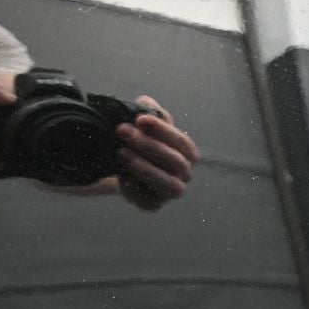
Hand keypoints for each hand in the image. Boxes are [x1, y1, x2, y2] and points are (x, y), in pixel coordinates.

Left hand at [114, 96, 199, 210]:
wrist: (121, 165)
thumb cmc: (140, 140)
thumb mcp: (145, 123)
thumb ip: (148, 111)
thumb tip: (144, 103)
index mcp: (187, 152)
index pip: (181, 141)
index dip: (162, 130)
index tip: (140, 119)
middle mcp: (184, 173)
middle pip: (175, 161)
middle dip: (148, 145)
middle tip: (123, 131)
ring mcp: (171, 192)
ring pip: (167, 184)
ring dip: (144, 168)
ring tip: (121, 153)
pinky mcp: (154, 205)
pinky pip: (147, 199)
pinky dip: (134, 188)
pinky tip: (121, 176)